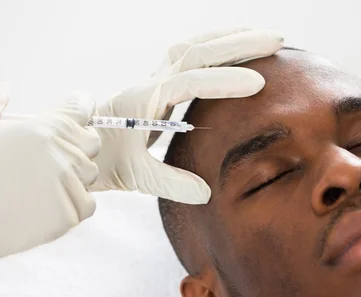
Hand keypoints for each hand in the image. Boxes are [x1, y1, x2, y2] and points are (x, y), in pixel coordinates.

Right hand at [0, 84, 100, 288]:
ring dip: (74, 176)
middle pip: (91, 144)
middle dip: (77, 144)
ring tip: (41, 182)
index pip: (82, 109)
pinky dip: (73, 203)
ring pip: (89, 176)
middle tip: (49, 154)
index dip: (80, 109)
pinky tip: (47, 202)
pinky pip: (86, 205)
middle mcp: (61, 156)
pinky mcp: (65, 217)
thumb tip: (4, 88)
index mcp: (43, 128)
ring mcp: (66, 188)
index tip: (77, 112)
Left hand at [91, 27, 283, 203]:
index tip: (258, 84)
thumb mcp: (136, 175)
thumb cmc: (108, 159)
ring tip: (265, 38)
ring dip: (230, 38)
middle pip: (197, 51)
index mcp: (146, 101)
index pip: (190, 82)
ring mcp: (158, 80)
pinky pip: (192, 56)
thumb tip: (204, 193)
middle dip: (238, 44)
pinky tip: (237, 52)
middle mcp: (153, 83)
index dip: (224, 81)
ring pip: (195, 47)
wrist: (84, 145)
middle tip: (276, 41)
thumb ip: (168, 182)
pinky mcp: (163, 85)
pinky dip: (218, 48)